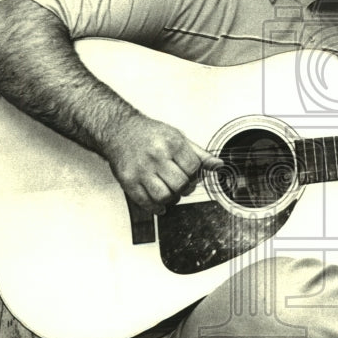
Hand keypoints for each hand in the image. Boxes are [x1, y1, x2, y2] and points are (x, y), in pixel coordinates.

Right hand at [103, 113, 222, 213]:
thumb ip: (199, 154)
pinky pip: (146, 202)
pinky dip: (156, 207)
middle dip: (184, 188)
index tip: (190, 174)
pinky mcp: (128, 181)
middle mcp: (156, 156)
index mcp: (172, 143)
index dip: (195, 175)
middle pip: (180, 184)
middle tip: (180, 184)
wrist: (120, 130)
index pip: (193, 168)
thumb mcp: (178, 137)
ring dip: (171, 199)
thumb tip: (218, 165)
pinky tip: (159, 203)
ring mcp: (141, 170)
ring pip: (164, 196)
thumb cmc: (149, 134)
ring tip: (169, 192)